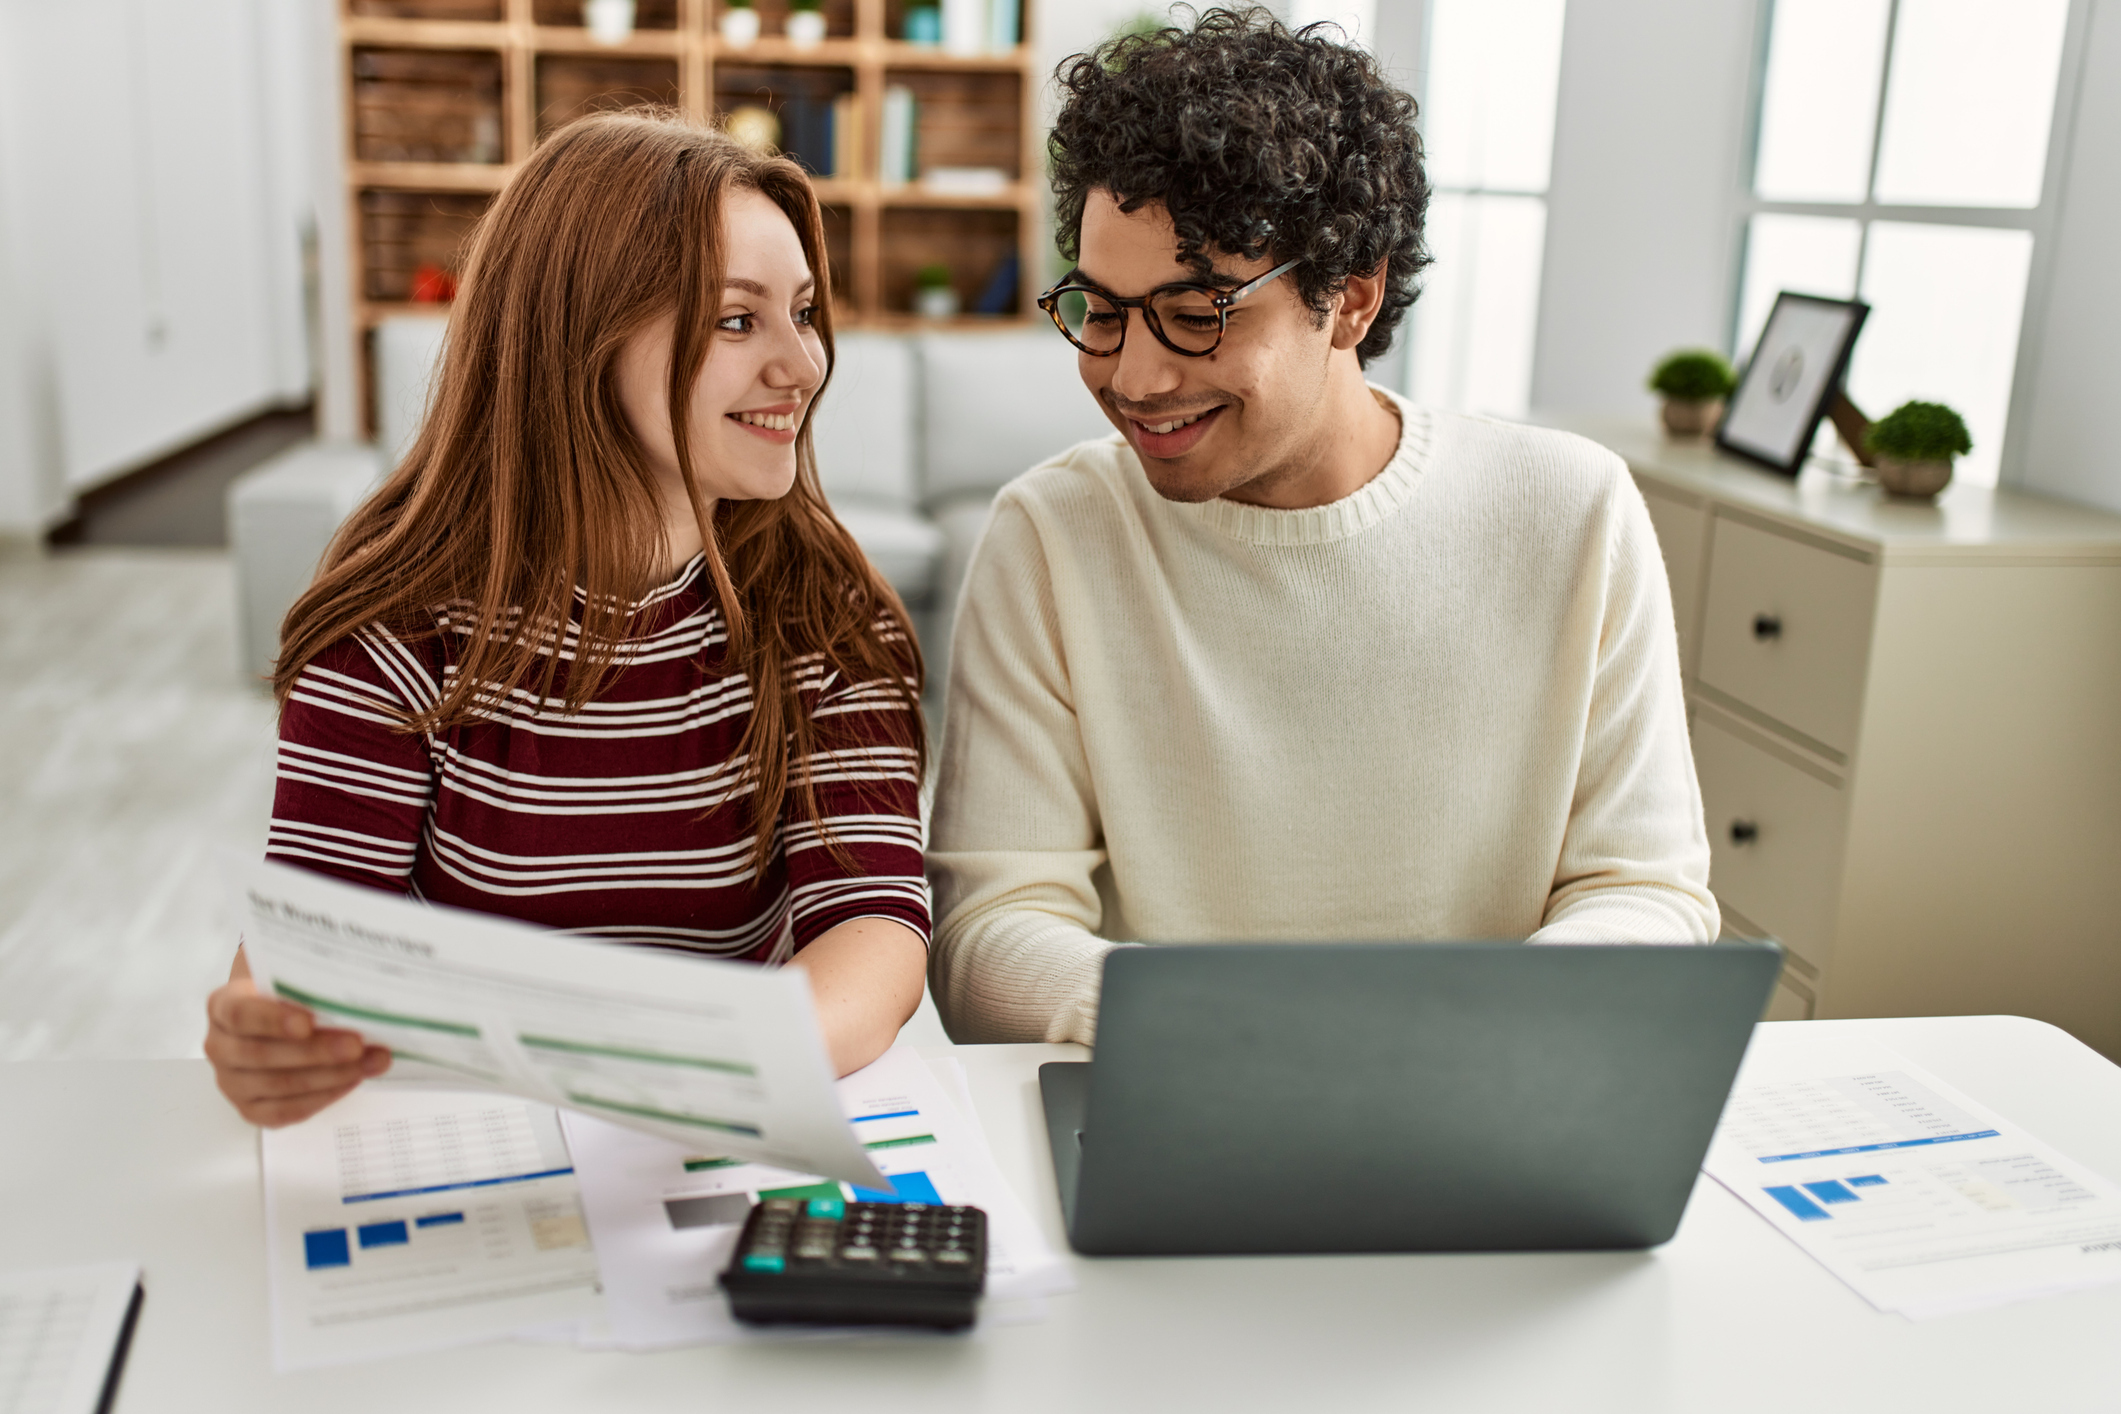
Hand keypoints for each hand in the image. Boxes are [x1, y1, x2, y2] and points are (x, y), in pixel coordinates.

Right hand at [204, 951, 390, 1125]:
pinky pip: (286, 1111)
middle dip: (317, 1052)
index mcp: (223, 1006)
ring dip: (331, 1075)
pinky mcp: (251, 1109)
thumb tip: (349, 991)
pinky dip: (324, 1097)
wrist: (276, 1019)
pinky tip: (353, 1080)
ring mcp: (232, 1082)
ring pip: (280, 1085)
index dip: (273, 1020)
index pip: (241, 1014)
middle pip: (263, 1055)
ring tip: (372, 1062)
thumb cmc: (288, 995)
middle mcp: (220, 1046)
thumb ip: (308, 983)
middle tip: (358, 1045)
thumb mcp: (291, 978)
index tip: (308, 1022)